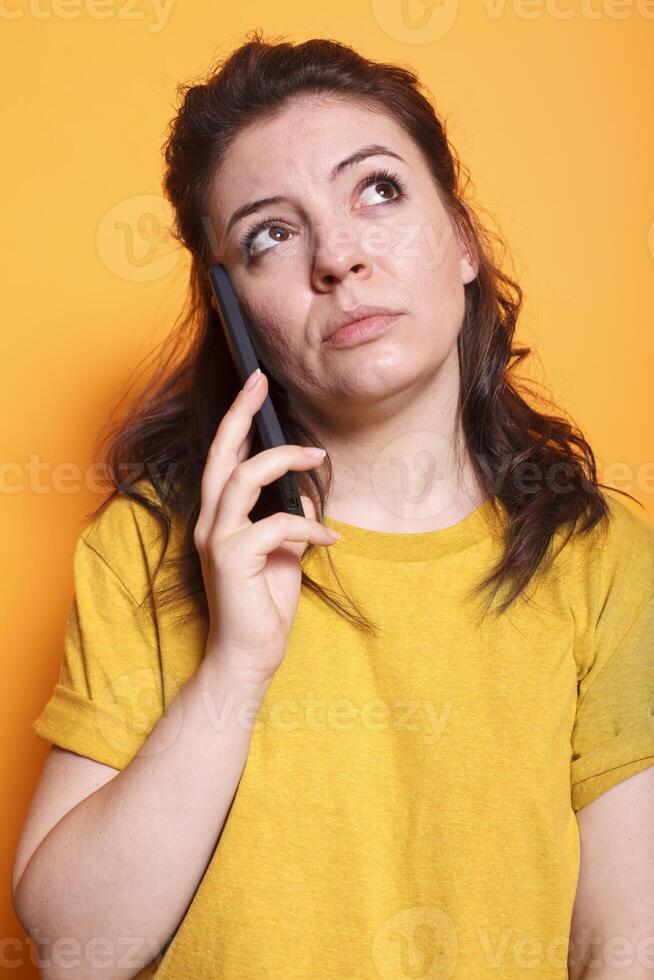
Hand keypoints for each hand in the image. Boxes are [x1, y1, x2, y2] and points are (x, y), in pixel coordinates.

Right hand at [193, 369, 337, 682]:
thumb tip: (306, 496)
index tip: (254, 385)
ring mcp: (217, 539)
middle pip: (221, 454)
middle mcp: (210, 523)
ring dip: (283, 461)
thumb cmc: (264, 605)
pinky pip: (276, 525)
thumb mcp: (284, 553)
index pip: (223, 459)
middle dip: (240, 413)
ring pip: (243, 478)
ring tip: (317, 456)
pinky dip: (308, 527)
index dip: (237, 420)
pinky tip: (329, 539)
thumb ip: (289, 521)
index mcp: (220, 518)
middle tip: (260, 381)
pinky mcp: (231, 559)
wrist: (249, 655)